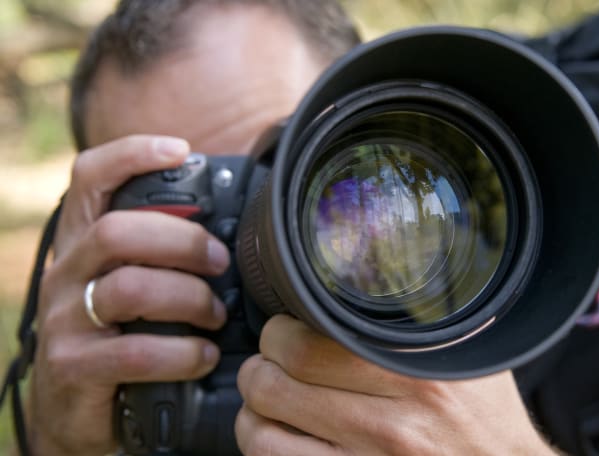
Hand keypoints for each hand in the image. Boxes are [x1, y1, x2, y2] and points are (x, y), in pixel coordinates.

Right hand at [28, 136, 229, 454]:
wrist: (76, 411)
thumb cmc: (122, 333)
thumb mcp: (135, 283)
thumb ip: (164, 252)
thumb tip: (237, 223)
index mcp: (83, 242)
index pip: (90, 178)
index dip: (131, 154)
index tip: (181, 150)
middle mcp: (66, 272)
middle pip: (118, 231)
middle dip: (184, 241)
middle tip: (221, 262)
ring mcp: (65, 320)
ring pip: (130, 288)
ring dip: (190, 298)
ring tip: (216, 315)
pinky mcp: (73, 367)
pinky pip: (135, 351)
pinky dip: (182, 354)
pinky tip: (204, 356)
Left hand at [236, 314, 556, 455]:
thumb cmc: (489, 419)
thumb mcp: (468, 355)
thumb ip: (425, 319)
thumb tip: (381, 270)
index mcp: (413, 377)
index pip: (306, 346)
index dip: (278, 334)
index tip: (284, 331)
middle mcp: (389, 425)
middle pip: (276, 387)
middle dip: (257, 370)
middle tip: (266, 363)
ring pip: (264, 438)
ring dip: (253, 416)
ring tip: (266, 405)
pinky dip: (269, 450)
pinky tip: (281, 438)